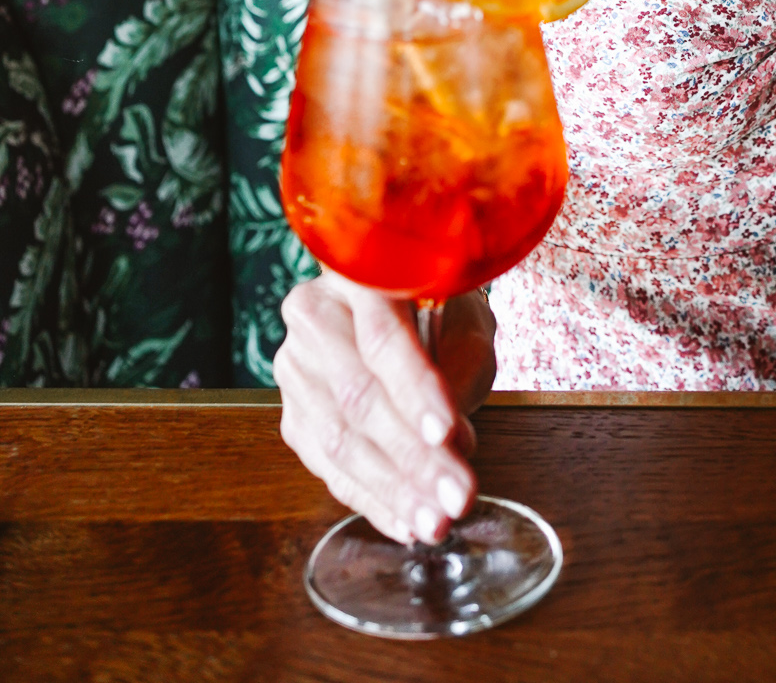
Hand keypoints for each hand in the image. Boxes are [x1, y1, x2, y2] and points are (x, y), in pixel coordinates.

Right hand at [276, 272, 496, 544]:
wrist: (399, 306)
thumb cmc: (438, 309)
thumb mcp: (464, 323)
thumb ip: (458, 372)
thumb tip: (452, 443)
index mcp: (355, 273)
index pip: (381, 336)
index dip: (414, 388)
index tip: (448, 432)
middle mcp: (313, 316)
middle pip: (358, 396)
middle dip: (412, 456)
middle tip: (455, 496)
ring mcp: (294, 368)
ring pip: (339, 439)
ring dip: (392, 489)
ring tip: (434, 521)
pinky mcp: (292, 416)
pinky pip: (328, 467)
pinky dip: (371, 499)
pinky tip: (404, 521)